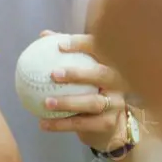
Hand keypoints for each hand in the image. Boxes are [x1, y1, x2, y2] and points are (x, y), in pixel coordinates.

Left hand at [37, 31, 128, 151]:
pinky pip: (82, 123)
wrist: (109, 127)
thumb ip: (67, 54)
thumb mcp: (82, 73)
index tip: (59, 45)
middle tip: (53, 74)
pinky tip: (43, 124)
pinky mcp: (108, 123)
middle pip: (102, 74)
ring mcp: (115, 104)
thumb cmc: (91, 92)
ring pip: (92, 102)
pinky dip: (61, 124)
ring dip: (68, 102)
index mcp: (110, 65)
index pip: (100, 49)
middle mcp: (118, 82)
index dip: (82, 44)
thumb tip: (43, 34)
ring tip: (46, 102)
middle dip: (78, 73)